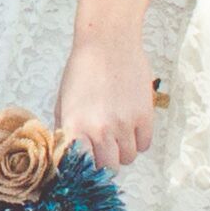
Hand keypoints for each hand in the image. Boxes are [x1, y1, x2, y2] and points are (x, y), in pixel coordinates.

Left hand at [52, 23, 159, 172]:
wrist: (108, 42)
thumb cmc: (83, 69)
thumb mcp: (64, 100)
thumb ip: (66, 129)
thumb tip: (70, 154)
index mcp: (75, 126)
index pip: (81, 166)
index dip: (85, 167)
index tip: (87, 163)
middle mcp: (99, 129)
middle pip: (108, 168)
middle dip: (106, 161)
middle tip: (105, 149)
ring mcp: (124, 124)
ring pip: (128, 158)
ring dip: (123, 150)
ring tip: (118, 132)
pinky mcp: (144, 116)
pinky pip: (145, 144)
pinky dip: (138, 140)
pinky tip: (131, 125)